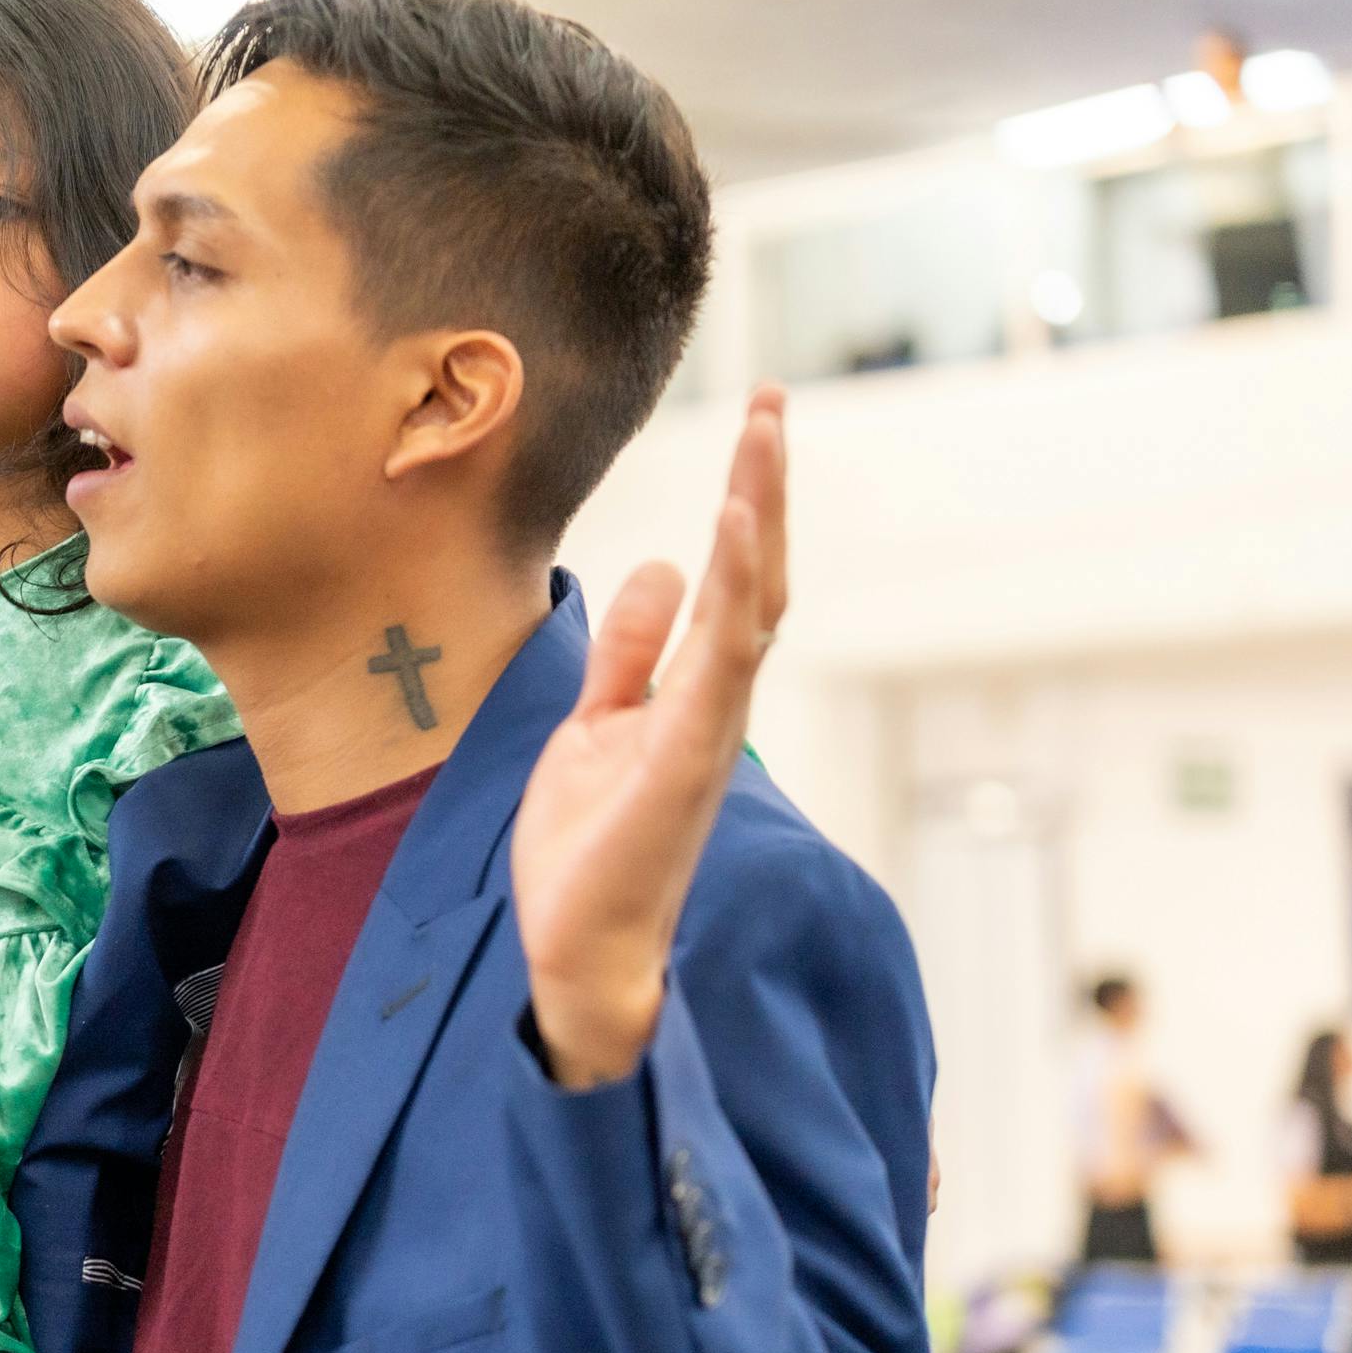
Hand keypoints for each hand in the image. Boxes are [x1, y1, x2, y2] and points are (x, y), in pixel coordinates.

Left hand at [514, 386, 790, 1087]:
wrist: (579, 952)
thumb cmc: (591, 851)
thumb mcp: (593, 726)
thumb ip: (628, 653)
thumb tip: (661, 567)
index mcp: (691, 697)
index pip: (730, 582)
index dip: (746, 504)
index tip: (754, 426)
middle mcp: (714, 706)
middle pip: (755, 578)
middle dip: (764, 488)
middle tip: (772, 400)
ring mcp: (707, 732)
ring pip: (750, 606)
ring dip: (758, 519)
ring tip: (762, 437)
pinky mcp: (684, 762)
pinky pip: (718, 665)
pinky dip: (730, 594)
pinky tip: (734, 530)